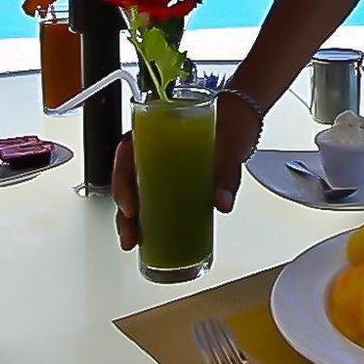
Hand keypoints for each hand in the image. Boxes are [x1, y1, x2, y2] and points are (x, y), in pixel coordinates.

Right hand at [112, 91, 262, 249]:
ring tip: (133, 241)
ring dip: (129, 219)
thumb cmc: (229, 126)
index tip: (131, 207)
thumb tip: (222, 202)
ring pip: (135, 192)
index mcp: (158, 130)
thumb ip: (227, 173)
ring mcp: (160, 166)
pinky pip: (151, 199)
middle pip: (126, 179)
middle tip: (131, 234)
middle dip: (123, 210)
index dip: (122, 181)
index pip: (127, 153)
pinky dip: (146, 219)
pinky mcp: (171, 183)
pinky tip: (145, 238)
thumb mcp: (230, 145)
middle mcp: (152, 149)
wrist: (240, 123)